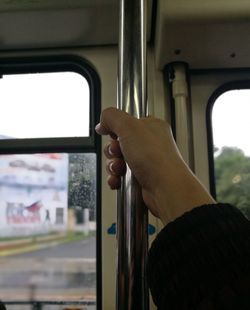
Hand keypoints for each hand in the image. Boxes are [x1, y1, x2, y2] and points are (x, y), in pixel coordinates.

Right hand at [96, 108, 214, 224]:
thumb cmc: (156, 158)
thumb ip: (112, 117)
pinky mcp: (141, 179)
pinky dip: (116, 179)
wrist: (165, 188)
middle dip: (113, 150)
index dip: (116, 128)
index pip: (127, 122)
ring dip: (114, 165)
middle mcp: (149, 144)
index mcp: (151, 127)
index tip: (111, 132)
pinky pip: (121, 177)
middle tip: (118, 151)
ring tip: (120, 168)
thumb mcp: (129, 126)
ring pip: (119, 161)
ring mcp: (146, 162)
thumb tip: (103, 120)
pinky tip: (118, 180)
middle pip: (119, 143)